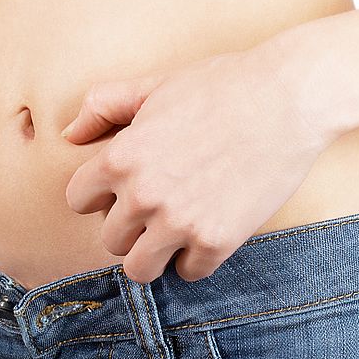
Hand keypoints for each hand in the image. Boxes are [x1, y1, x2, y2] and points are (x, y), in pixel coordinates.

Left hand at [61, 42, 331, 282]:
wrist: (289, 99)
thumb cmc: (223, 85)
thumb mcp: (155, 85)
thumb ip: (104, 105)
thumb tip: (69, 134)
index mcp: (120, 158)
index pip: (79, 200)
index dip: (100, 195)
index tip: (124, 189)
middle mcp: (143, 196)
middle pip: (110, 240)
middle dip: (130, 228)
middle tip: (157, 211)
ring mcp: (180, 223)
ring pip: (140, 269)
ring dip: (154, 255)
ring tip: (174, 235)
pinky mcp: (217, 241)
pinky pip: (189, 272)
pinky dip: (197, 259)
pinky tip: (210, 233)